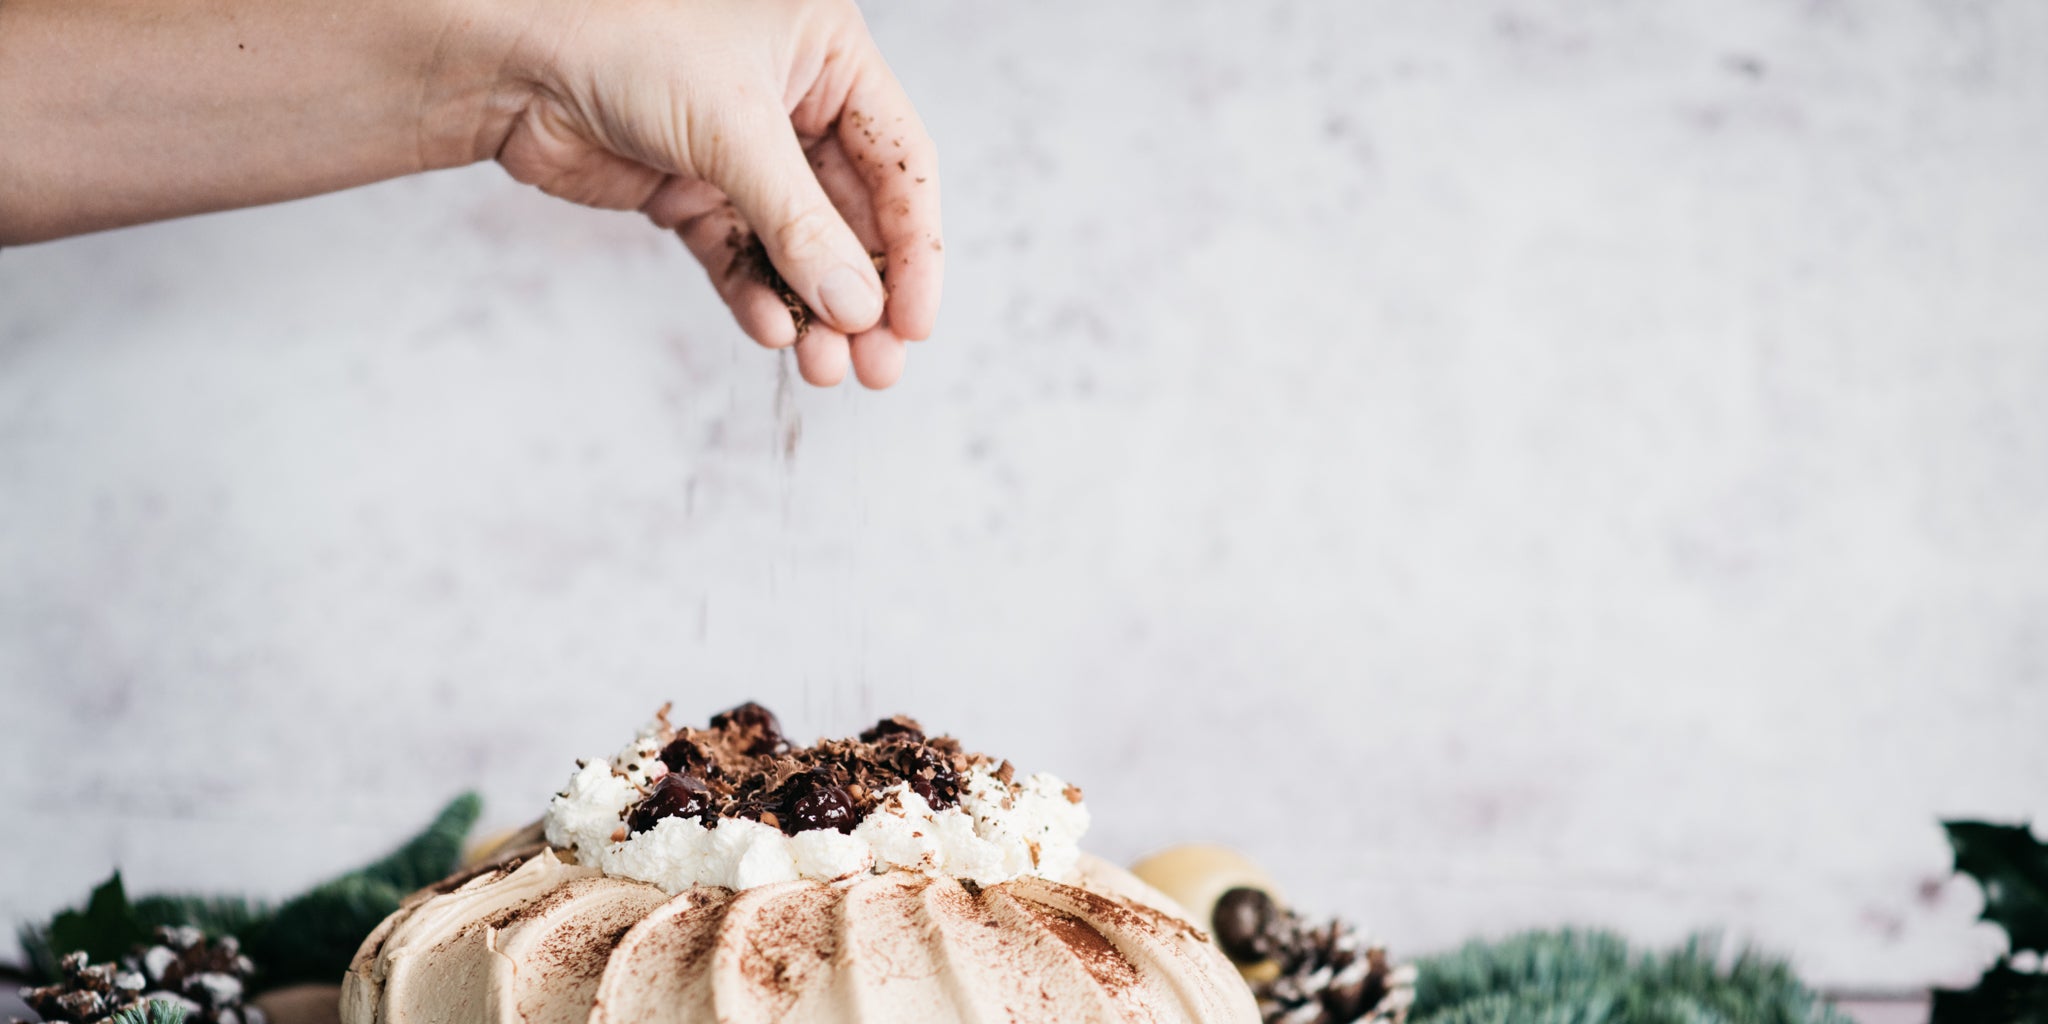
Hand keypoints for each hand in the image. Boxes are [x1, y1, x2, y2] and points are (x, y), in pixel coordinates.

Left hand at [493, 0, 943, 388]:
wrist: (507, 58)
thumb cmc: (622, 41)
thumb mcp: (733, 129)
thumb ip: (802, 224)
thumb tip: (857, 308)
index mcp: (827, 55)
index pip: (900, 163)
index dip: (914, 247)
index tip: (915, 322)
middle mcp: (793, 101)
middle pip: (854, 217)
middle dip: (863, 296)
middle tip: (877, 368)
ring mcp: (740, 152)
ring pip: (799, 248)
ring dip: (812, 312)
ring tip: (823, 371)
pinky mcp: (690, 192)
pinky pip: (739, 256)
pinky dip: (755, 296)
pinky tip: (770, 333)